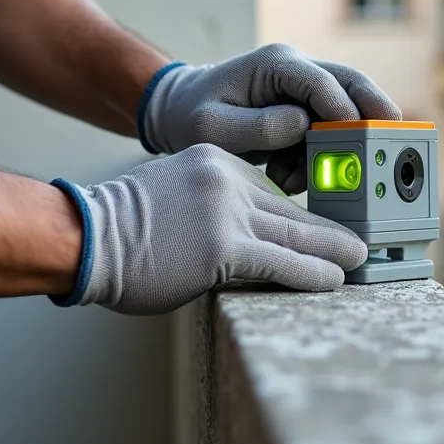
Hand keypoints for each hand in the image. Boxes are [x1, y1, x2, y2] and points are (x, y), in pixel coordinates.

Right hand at [51, 144, 368, 314]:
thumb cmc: (117, 229)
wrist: (82, 235)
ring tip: (359, 261)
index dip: (303, 217)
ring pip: (295, 235)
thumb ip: (208, 207)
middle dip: (329, 231)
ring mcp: (226, 212)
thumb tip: (236, 238)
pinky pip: (281, 262)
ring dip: (333, 251)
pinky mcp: (223, 247)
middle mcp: (227, 180)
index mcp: (216, 163)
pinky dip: (312, 273)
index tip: (327, 230)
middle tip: (361, 242)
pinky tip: (333, 280)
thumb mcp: (171, 194)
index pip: (273, 192)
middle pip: (291, 210)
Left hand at [137, 43, 401, 193]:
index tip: (358, 136)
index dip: (344, 108)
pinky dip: (316, 161)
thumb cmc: (192, 114)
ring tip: (290, 176)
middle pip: (353, 86)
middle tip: (394, 143)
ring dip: (333, 151)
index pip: (322, 81)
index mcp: (277, 64)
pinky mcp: (307, 113)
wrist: (181, 113)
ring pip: (346, 115)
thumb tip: (302, 124)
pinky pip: (328, 137)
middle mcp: (298, 71)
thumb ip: (257, 126)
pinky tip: (284, 175)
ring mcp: (306, 92)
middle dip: (375, 113)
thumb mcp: (213, 127)